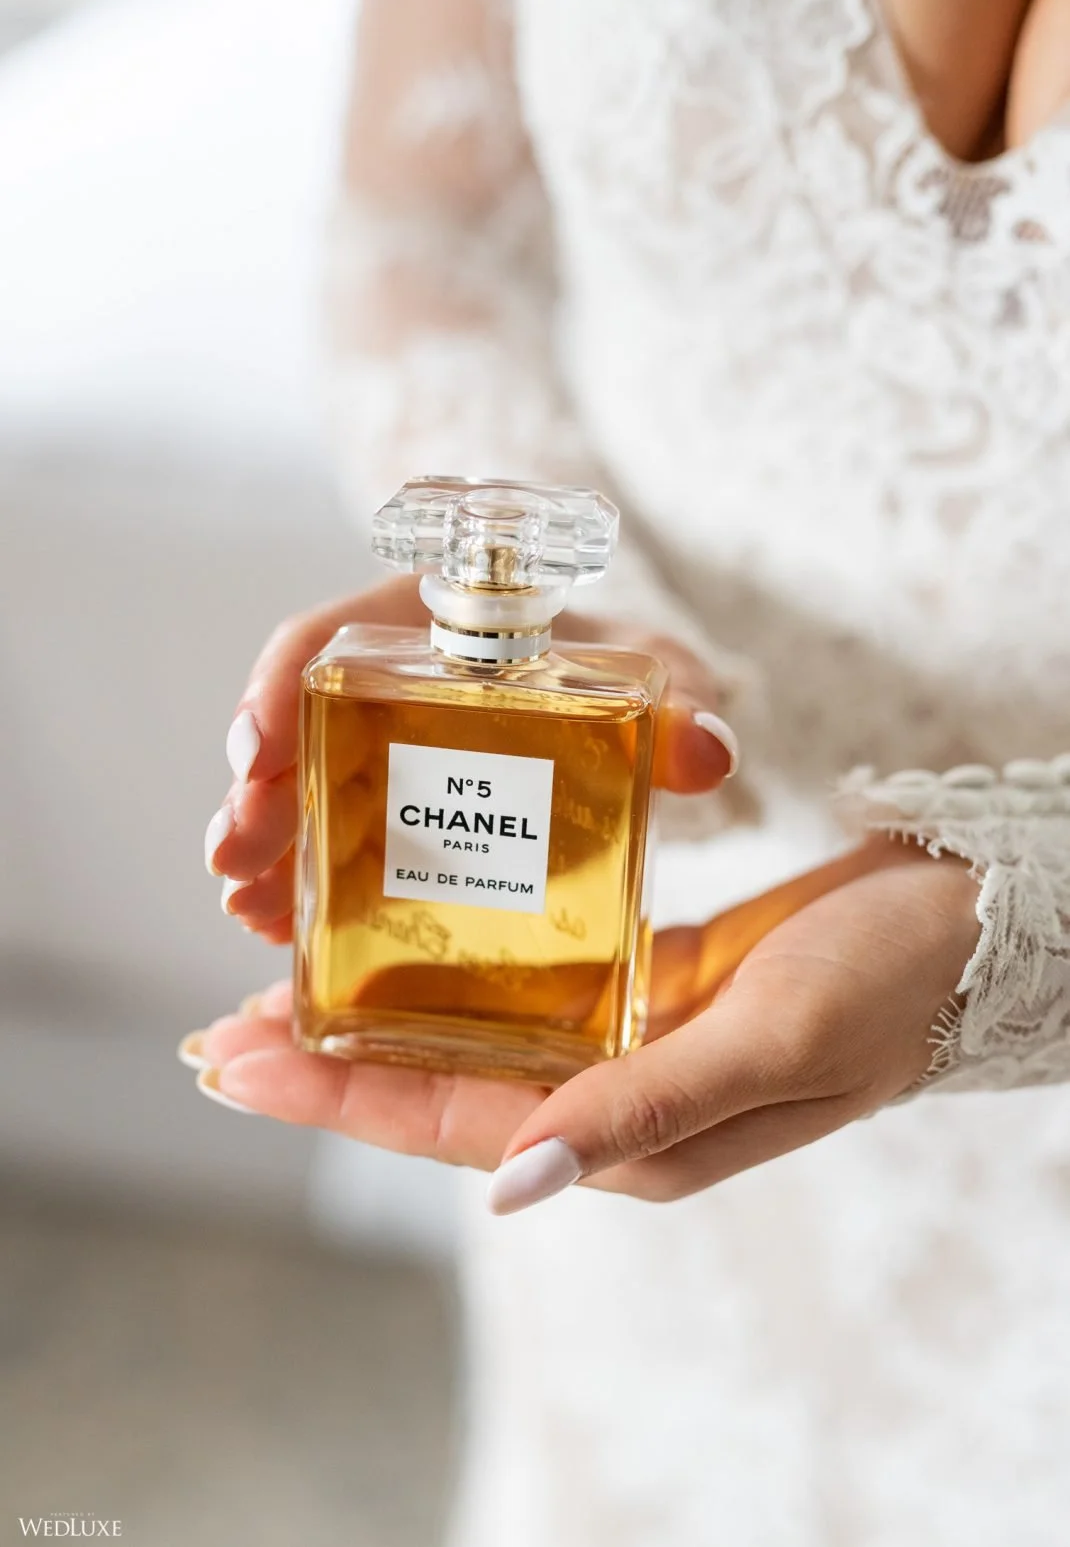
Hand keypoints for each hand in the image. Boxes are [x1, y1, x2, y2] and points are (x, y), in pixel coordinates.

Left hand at [186, 822, 978, 1212]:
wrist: (964, 930)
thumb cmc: (885, 986)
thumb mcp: (771, 1040)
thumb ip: (645, 1106)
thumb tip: (510, 1181)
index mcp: (637, 1137)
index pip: (454, 1123)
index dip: (338, 1096)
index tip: (238, 1058)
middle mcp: (618, 1102)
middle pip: (442, 1088)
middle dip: (331, 1063)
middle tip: (224, 1028)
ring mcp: (632, 1045)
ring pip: (477, 1039)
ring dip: (384, 1018)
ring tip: (288, 990)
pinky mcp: (652, 986)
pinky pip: (534, 989)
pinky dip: (462, 974)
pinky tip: (416, 945)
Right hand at [203, 575, 738, 938]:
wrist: (639, 709)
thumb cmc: (635, 674)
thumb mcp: (663, 679)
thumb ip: (684, 706)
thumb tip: (709, 753)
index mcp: (434, 623)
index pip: (334, 636)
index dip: (281, 688)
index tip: (255, 750)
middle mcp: (393, 683)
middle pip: (301, 726)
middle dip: (259, 793)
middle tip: (233, 860)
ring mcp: (390, 751)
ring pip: (307, 792)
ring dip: (271, 850)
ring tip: (250, 911)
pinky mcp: (399, 811)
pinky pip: (339, 842)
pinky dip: (308, 884)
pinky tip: (286, 933)